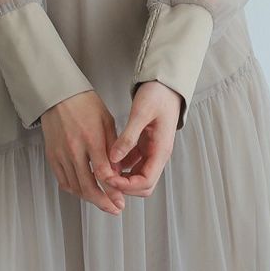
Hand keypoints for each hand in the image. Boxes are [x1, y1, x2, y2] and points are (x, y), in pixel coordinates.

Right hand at [38, 89, 127, 215]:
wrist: (59, 96)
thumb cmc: (85, 105)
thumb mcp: (107, 121)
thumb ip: (113, 147)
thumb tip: (118, 171)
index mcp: (91, 139)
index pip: (102, 173)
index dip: (113, 190)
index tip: (121, 199)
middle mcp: (74, 149)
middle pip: (87, 186)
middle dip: (103, 202)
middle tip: (114, 209)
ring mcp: (61, 154)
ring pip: (75, 187)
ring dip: (89, 199)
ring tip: (102, 202)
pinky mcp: (52, 156)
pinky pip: (63, 181)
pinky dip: (74, 190)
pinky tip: (84, 192)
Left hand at [104, 81, 180, 197]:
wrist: (166, 84)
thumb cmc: (158, 95)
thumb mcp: (141, 113)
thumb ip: (128, 137)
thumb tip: (114, 158)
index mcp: (161, 150)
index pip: (146, 182)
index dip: (126, 185)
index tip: (109, 178)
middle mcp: (158, 155)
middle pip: (143, 185)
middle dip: (123, 186)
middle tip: (104, 176)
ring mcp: (152, 151)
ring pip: (137, 176)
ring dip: (121, 177)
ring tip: (103, 168)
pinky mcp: (145, 145)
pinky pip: (133, 163)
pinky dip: (121, 165)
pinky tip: (108, 158)